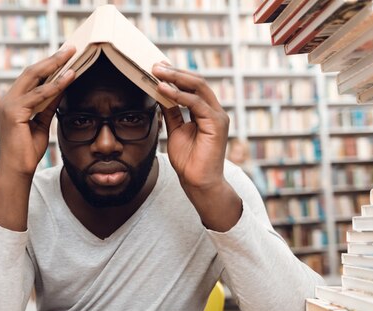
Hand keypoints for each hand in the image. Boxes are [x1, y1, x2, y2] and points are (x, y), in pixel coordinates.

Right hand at [0, 47, 75, 177]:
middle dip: (52, 59)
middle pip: (31, 72)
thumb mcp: (41, 123)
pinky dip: (56, 85)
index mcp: (11, 102)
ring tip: (71, 55)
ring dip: (55, 65)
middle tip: (70, 48)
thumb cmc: (27, 151)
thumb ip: (48, 105)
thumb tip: (62, 86)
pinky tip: (69, 76)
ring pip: (34, 78)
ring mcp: (8, 105)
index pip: (31, 77)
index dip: (48, 65)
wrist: (17, 171)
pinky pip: (39, 95)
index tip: (65, 56)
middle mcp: (6, 100)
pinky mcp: (13, 112)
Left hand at [152, 64, 229, 192]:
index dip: (175, 76)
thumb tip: (161, 95)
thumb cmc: (188, 160)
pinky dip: (179, 95)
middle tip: (155, 66)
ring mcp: (217, 116)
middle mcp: (214, 110)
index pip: (191, 86)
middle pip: (196, 82)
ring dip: (175, 79)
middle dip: (174, 72)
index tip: (157, 68)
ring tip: (157, 74)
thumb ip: (172, 113)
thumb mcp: (175, 130)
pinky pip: (196, 103)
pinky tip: (164, 90)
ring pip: (197, 87)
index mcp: (205, 111)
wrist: (198, 182)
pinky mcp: (217, 123)